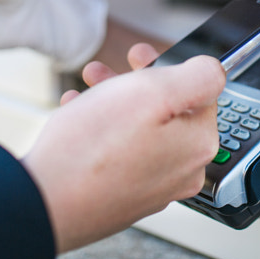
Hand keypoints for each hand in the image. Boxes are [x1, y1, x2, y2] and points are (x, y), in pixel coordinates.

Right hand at [22, 55, 224, 252]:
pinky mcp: (123, 196)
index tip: (142, 58)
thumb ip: (197, 76)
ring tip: (89, 86)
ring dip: (115, 100)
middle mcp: (182, 171)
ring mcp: (152, 187)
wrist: (44, 201)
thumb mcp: (153, 91)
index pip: (200, 93)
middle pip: (169, 110)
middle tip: (112, 69)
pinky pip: (121, 152)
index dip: (168, 67)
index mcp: (198, 144)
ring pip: (141, 128)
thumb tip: (214, 71)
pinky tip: (79, 115)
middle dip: (137, 82)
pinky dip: (102, 128)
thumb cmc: (93, 149)